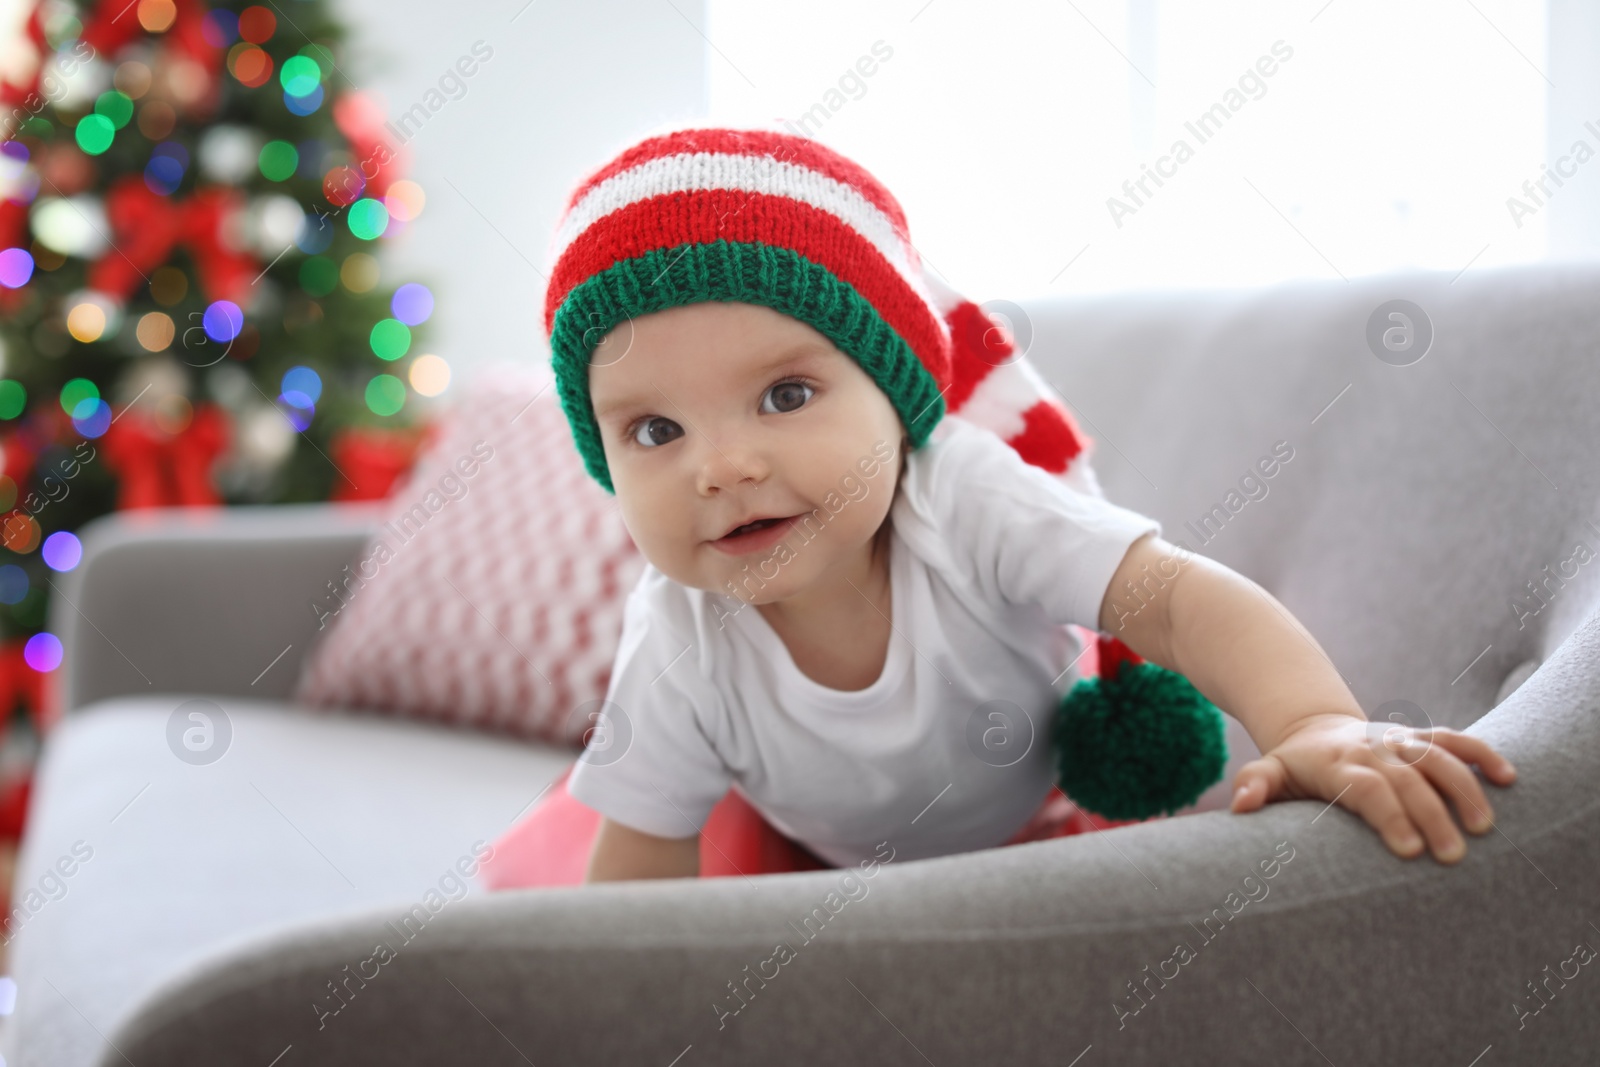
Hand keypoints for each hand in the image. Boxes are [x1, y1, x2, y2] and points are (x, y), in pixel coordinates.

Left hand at [1228, 712, 1517, 862]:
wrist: (1313, 728)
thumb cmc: (1293, 766)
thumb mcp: (1268, 772)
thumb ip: (1255, 785)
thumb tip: (1239, 805)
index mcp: (1338, 764)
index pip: (1367, 788)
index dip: (1389, 815)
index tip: (1408, 850)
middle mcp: (1373, 749)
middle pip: (1408, 779)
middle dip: (1432, 815)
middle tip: (1452, 856)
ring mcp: (1400, 740)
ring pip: (1439, 758)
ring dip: (1464, 789)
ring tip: (1484, 827)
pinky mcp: (1421, 737)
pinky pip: (1456, 739)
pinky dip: (1482, 753)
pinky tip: (1507, 779)